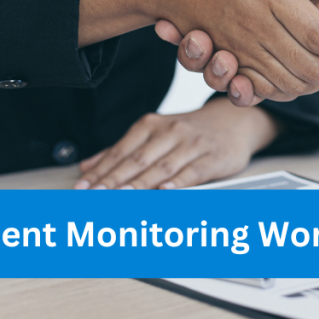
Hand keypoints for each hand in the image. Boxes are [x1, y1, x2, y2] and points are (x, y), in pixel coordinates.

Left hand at [74, 98, 277, 189]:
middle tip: (94, 196)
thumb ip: (121, 151)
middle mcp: (169, 132)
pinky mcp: (213, 157)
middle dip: (113, 181)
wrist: (235, 120)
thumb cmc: (191, 132)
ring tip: (120, 198)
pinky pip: (193, 172)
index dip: (100, 171)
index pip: (120, 152)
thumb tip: (87, 167)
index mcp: (150, 125)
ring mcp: (192, 144)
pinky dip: (178, 182)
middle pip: (136, 161)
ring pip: (161, 168)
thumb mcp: (155, 133)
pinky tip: (165, 191)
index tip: (83, 188)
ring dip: (139, 185)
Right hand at [81, 0, 318, 100]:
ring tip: (211, 54)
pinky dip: (247, 90)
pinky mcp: (299, 69)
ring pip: (233, 75)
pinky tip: (235, 78)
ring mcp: (279, 48)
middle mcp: (261, 24)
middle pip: (213, 52)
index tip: (167, 21)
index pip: (203, 17)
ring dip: (214, 72)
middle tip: (190, 39)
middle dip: (193, 52)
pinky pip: (266, 89)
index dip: (181, 26)